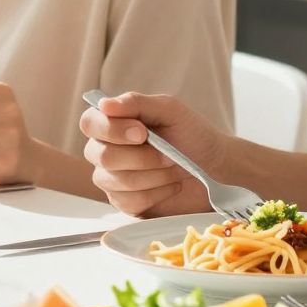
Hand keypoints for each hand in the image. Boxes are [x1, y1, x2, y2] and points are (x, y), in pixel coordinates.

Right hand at [79, 92, 220, 216]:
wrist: (216, 168)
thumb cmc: (192, 135)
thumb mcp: (170, 110)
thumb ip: (136, 103)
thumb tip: (104, 104)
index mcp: (111, 123)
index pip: (90, 123)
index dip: (112, 130)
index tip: (142, 133)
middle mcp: (104, 150)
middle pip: (102, 156)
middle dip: (142, 157)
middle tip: (170, 154)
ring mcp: (112, 179)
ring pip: (117, 181)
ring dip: (155, 175)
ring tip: (174, 167)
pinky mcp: (125, 203)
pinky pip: (130, 201)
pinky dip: (158, 192)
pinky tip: (172, 185)